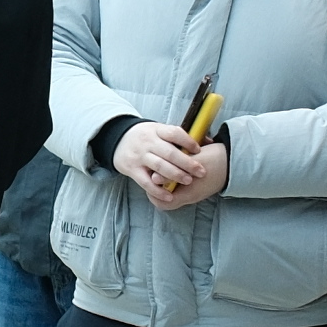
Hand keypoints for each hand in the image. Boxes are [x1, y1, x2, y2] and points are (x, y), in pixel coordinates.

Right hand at [112, 122, 230, 210]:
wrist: (117, 140)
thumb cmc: (146, 137)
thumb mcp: (159, 130)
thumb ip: (179, 137)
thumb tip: (208, 140)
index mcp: (156, 130)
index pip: (174, 133)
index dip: (188, 142)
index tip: (199, 150)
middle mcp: (148, 142)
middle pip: (169, 152)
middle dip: (187, 163)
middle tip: (201, 171)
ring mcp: (139, 156)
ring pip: (159, 166)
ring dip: (175, 175)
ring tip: (189, 180)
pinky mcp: (132, 169)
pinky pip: (145, 182)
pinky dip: (158, 190)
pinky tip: (169, 196)